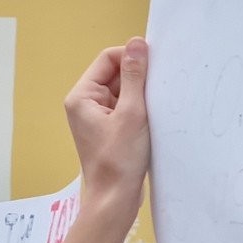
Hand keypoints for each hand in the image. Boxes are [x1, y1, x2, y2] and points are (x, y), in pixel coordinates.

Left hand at [62, 38, 152, 216]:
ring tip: (157, 104)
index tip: (157, 63)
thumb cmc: (119, 159)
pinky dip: (141, 106)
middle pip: (115, 73)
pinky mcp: (109, 128)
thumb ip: (134, 76)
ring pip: (123, 90)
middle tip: (161, 85)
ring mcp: (96, 116)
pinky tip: (155, 115)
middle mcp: (84, 103)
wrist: (114, 198)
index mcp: (81, 96)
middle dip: (138, 75)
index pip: (108, 59)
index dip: (132, 56)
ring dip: (141, 92)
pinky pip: (126, 106)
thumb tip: (137, 44)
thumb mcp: (132, 112)